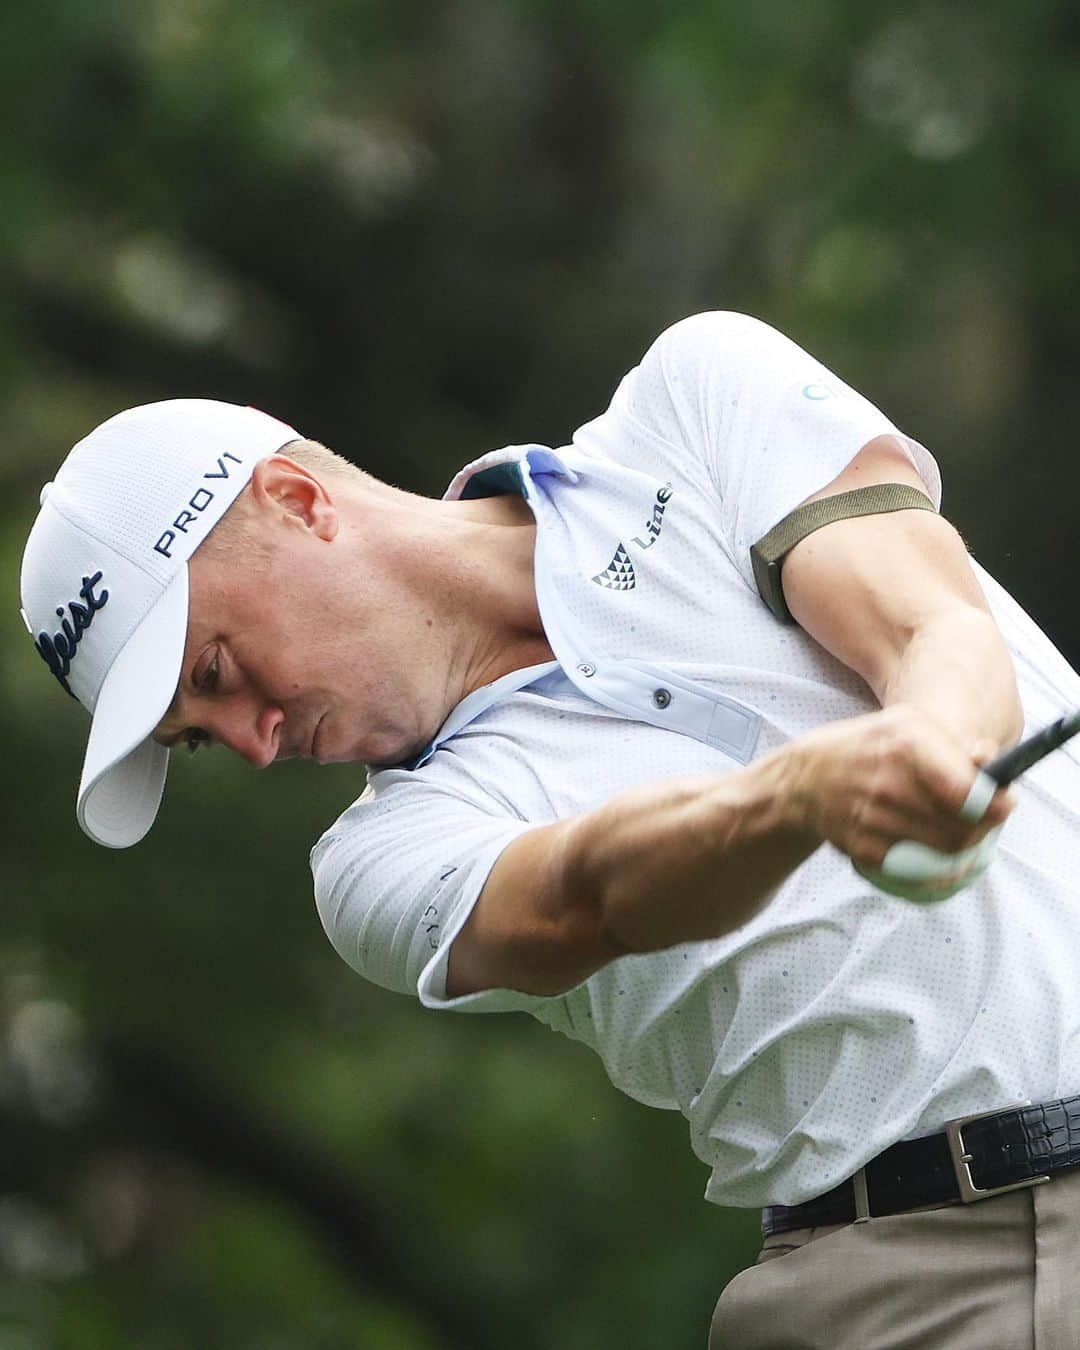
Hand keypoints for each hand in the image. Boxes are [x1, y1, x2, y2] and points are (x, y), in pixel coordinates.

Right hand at [789, 706, 1013, 899]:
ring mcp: (875, 819)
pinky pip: (918, 868)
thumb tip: (992, 765)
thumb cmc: (866, 748)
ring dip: (960, 845)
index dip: (995, 804)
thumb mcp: (906, 726)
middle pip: (963, 827)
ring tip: (957, 831)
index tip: (1003, 804)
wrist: (804, 780)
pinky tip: (929, 846)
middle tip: (981, 821)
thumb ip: (954, 745)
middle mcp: (890, 783)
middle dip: (981, 827)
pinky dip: (932, 863)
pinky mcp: (864, 847)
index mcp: (906, 745)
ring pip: (945, 850)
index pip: (969, 792)